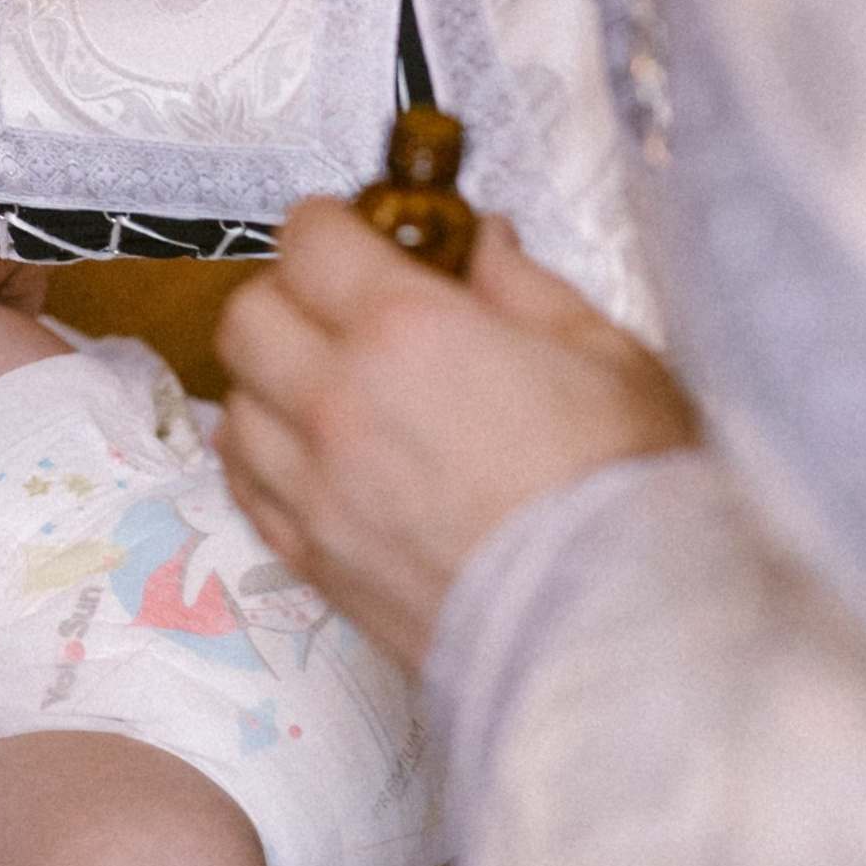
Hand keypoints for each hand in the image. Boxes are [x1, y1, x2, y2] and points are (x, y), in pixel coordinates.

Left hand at [216, 204, 700, 671]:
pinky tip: (312, 457)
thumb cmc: (628, 493)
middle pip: (249, 315)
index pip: (309, 240)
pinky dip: (264, 460)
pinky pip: (247, 487)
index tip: (357, 234)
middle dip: (289, 295)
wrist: (624, 639)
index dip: (331, 226)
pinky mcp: (315, 561)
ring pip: (236, 402)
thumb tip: (484, 245)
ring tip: (331, 389)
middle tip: (342, 310)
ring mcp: (315, 488)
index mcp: (405, 331)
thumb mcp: (606, 357)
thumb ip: (525, 288)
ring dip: (271, 382)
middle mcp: (337, 401)